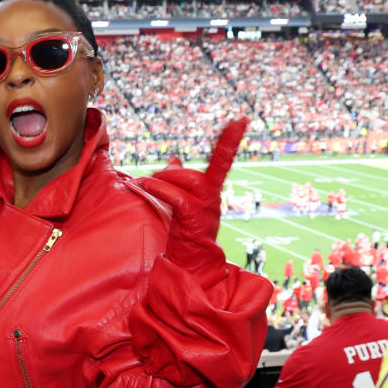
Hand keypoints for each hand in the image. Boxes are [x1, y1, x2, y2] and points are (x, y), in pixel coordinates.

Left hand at [141, 119, 246, 283]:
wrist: (192, 268)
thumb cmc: (187, 236)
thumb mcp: (183, 204)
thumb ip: (179, 181)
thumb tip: (173, 160)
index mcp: (212, 193)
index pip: (223, 161)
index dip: (230, 140)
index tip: (241, 119)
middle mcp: (214, 200)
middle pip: (198, 174)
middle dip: (173, 173)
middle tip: (153, 179)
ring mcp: (207, 212)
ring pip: (192, 182)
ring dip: (166, 180)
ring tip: (148, 185)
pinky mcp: (195, 223)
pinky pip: (180, 199)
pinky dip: (162, 190)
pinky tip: (145, 186)